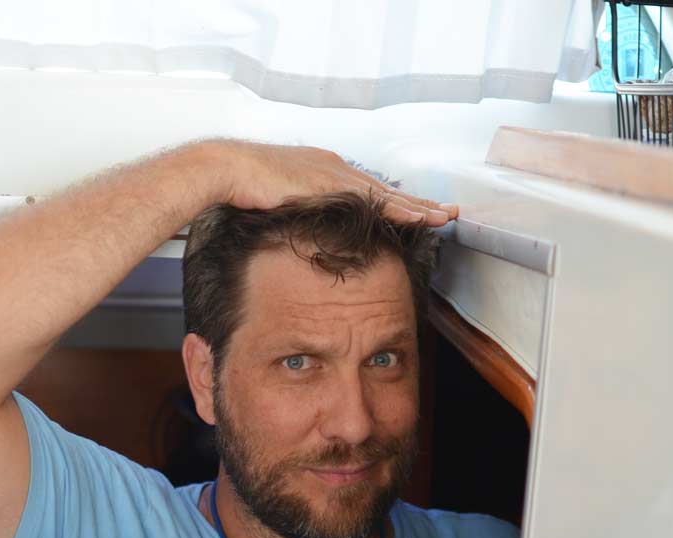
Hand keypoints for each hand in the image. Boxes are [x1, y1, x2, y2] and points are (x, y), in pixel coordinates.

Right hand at [203, 139, 457, 225]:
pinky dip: (399, 209)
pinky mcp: (331, 183)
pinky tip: (419, 216)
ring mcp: (334, 173)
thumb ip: (293, 214)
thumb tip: (298, 234)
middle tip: (445, 212)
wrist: (227, 170)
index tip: (414, 213)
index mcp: (322, 171)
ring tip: (443, 216)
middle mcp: (334, 168)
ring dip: (417, 206)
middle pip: (383, 189)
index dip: (392, 203)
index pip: (366, 190)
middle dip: (416, 203)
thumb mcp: (274, 203)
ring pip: (385, 194)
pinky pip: (373, 199)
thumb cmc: (241, 189)